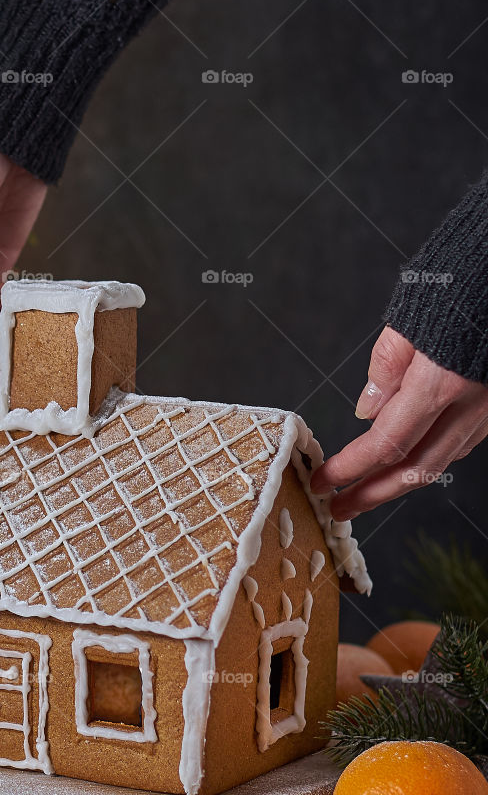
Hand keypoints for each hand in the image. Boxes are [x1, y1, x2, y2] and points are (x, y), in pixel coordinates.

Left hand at [310, 326, 487, 518]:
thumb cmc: (460, 286)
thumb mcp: (407, 321)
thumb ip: (385, 368)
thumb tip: (366, 411)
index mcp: (441, 383)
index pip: (388, 442)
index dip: (352, 468)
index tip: (323, 481)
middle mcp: (470, 404)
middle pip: (415, 468)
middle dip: (372, 495)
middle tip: (337, 508)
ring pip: (440, 462)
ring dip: (398, 484)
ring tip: (364, 494)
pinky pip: (459, 445)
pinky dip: (427, 461)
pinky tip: (406, 465)